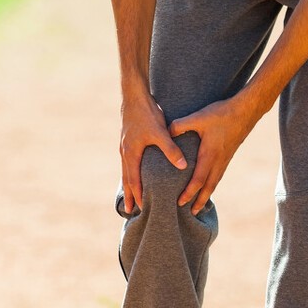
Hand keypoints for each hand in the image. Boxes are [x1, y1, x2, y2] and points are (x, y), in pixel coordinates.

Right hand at [119, 92, 186, 213]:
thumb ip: (171, 150)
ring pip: (126, 170)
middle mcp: (125, 152)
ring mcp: (125, 146)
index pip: (133, 180)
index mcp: (131, 153)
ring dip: (129, 185)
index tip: (139, 208)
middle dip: (129, 195)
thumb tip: (182, 166)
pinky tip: (134, 174)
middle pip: (127, 178)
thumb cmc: (147, 114)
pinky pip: (128, 162)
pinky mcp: (128, 140)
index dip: (137, 194)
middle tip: (130, 211)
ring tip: (130, 197)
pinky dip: (130, 172)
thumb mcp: (160, 132)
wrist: (134, 95)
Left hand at [170, 94, 263, 214]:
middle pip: (209, 187)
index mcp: (210, 155)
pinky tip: (209, 184)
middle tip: (192, 213)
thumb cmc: (223, 114)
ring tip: (200, 204)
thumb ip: (181, 125)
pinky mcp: (228, 155)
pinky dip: (212, 184)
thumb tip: (166, 132)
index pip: (198, 179)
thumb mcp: (199, 117)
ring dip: (207, 194)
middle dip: (200, 201)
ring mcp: (225, 159)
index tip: (180, 202)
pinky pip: (218, 174)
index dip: (189, 192)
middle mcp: (218, 161)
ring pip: (215, 182)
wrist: (246, 111)